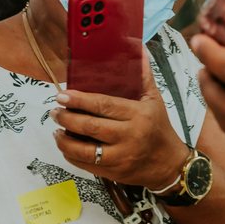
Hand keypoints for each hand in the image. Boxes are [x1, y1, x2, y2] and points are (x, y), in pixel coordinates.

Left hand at [51, 50, 190, 189]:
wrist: (169, 163)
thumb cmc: (159, 128)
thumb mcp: (154, 99)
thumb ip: (143, 76)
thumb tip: (139, 50)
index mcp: (138, 115)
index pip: (103, 105)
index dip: (80, 100)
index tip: (63, 95)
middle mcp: (129, 136)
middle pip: (90, 127)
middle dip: (67, 118)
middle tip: (55, 111)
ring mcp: (121, 156)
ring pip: (84, 150)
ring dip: (65, 140)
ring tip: (57, 130)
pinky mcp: (114, 172)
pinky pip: (86, 165)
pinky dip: (72, 156)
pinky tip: (66, 146)